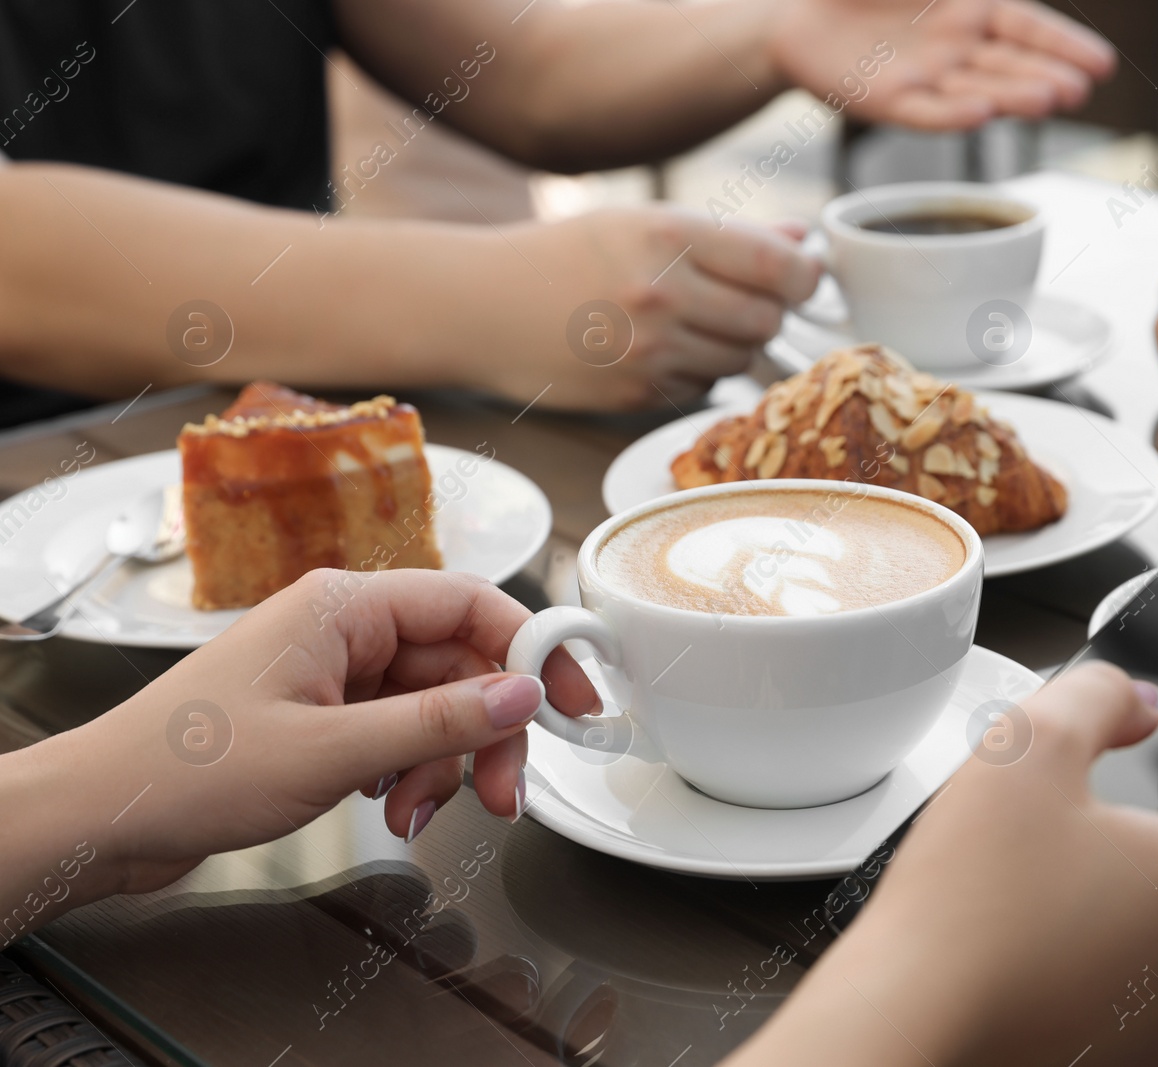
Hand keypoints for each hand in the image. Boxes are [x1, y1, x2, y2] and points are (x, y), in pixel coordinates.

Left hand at [24, 569, 599, 903]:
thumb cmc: (188, 770)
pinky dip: (410, 772)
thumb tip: (525, 692)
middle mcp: (344, 628)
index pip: (471, 604)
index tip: (573, 701)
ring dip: (444, 764)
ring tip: (415, 814)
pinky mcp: (324, 714)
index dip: (533, 649)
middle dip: (486, 732)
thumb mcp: (331, 751)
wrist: (101, 817)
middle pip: (460, 665)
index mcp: (343, 606)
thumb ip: (437, 723)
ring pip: (434, 707)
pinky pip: (400, 733)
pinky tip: (389, 806)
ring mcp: (334, 673)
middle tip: (501, 794)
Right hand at [489, 205, 820, 408]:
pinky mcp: (635, 393)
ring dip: (731, 345)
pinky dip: (695, 373)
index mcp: (668, 236)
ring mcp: (647, 351)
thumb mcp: (642, 223)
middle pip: (767, 320)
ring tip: (689, 322)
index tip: (801, 277)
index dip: (804, 277)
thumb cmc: (566, 255)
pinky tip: (657, 350)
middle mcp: (661, 295)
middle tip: (739, 299)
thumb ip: (730, 236)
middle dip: (766, 312)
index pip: (779, 269)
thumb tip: (804, 244)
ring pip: (739, 360)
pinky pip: (700, 388)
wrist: (480, 305)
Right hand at [729, 663, 1157, 1066]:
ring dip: (1121, 897)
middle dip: (1147, 830)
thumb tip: (1136, 701)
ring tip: (1037, 882)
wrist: (915, 1017)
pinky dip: (1095, 957)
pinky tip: (1029, 939)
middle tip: (1067, 816)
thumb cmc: (972, 906)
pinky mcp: (1132, 1052)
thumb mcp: (1029, 744)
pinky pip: (1132, 983)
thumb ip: (1099, 695)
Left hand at [771, 0, 1114, 129]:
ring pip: (978, 89)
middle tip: (1080, 90)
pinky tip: (981, 113)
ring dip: (1012, 97)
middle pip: (1011, 64)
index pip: (1028, 27)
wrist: (796, 12)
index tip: (1103, 65)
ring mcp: (927, 77)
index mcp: (971, 9)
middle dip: (1047, 75)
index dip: (1064, 44)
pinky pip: (925, 110)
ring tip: (1049, 101)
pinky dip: (951, 114)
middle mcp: (958, 49)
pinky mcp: (889, 101)